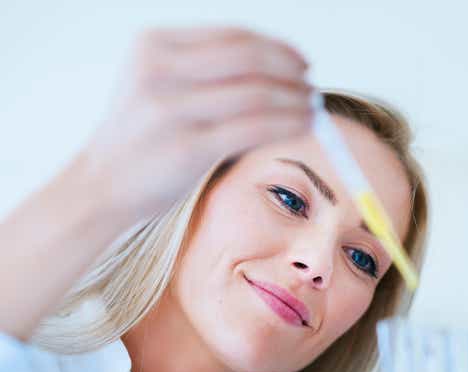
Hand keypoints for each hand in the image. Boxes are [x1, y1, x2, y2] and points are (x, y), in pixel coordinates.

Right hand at [80, 26, 312, 222]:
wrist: (101, 185)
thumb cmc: (142, 136)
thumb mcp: (159, 86)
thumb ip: (204, 70)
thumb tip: (277, 66)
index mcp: (153, 45)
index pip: (232, 36)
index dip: (276, 47)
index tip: (301, 62)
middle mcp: (158, 69)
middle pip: (248, 58)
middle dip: (289, 70)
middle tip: (311, 84)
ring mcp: (171, 109)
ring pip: (256, 93)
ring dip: (294, 98)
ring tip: (312, 107)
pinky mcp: (187, 148)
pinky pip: (253, 127)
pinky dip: (287, 123)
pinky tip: (303, 125)